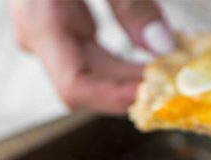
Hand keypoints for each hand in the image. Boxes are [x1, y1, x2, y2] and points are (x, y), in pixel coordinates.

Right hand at [10, 0, 174, 114]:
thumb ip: (132, 3)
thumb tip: (161, 47)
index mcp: (39, 18)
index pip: (75, 86)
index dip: (117, 98)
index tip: (156, 95)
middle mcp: (36, 30)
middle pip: (87, 81)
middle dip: (132, 86)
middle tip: (175, 84)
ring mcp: (44, 25)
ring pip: (91, 69)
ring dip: (130, 73)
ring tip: (168, 69)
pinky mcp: (57, 16)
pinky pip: (90, 50)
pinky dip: (122, 56)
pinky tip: (150, 55)